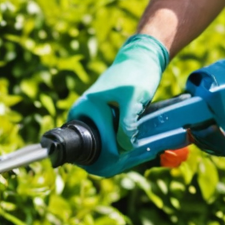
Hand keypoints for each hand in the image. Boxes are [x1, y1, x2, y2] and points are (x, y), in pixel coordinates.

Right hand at [66, 34, 170, 176]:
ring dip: (106, 153)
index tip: (125, 162)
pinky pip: (98, 134)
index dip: (113, 154)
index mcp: (88, 105)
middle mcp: (83, 109)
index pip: (98, 140)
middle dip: (104, 158)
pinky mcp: (96, 114)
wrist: (140, 58)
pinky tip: (122, 150)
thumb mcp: (135, 98)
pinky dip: (109, 144)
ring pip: (93, 141)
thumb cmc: (137, 75)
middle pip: (89, 144)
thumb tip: (123, 147)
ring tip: (121, 161)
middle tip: (120, 166)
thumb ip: (128, 123)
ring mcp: (88, 112)